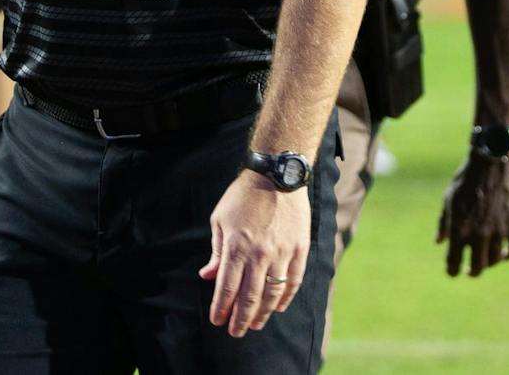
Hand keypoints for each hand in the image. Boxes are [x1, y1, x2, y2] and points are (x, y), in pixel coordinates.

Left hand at [198, 171, 309, 337]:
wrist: (276, 177)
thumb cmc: (242, 197)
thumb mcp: (220, 220)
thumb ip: (216, 251)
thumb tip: (208, 276)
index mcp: (237, 246)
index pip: (227, 287)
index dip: (221, 308)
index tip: (217, 321)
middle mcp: (259, 254)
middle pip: (249, 297)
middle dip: (240, 318)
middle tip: (235, 332)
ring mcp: (282, 253)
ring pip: (272, 294)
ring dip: (262, 313)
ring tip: (255, 324)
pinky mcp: (300, 250)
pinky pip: (294, 281)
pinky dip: (286, 298)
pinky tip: (278, 307)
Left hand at [436, 153, 508, 276]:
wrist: (492, 161)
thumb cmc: (466, 180)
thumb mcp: (449, 199)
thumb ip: (444, 223)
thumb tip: (439, 242)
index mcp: (459, 228)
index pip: (454, 261)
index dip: (452, 271)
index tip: (452, 272)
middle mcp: (479, 234)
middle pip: (478, 267)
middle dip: (472, 271)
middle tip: (470, 270)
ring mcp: (499, 231)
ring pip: (496, 260)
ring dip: (489, 263)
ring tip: (485, 259)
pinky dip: (508, 255)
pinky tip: (503, 253)